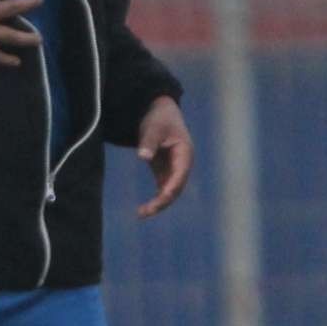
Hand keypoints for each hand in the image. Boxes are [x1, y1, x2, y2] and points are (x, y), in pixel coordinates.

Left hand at [135, 96, 192, 217]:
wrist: (160, 111)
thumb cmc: (159, 118)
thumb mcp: (153, 127)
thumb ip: (149, 141)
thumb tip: (143, 156)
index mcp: (185, 154)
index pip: (180, 175)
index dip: (171, 187)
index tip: (160, 198)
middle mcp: (183, 165)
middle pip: (176, 188)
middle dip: (163, 201)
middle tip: (145, 212)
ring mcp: (175, 169)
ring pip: (170, 192)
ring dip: (159, 204)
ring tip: (141, 214)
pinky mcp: (166, 171)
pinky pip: (163, 189)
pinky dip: (156, 199)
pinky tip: (144, 209)